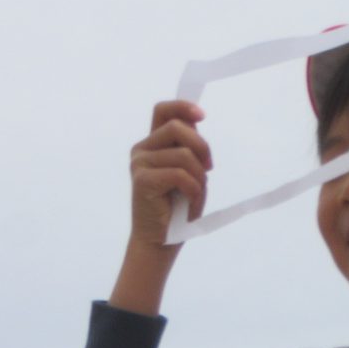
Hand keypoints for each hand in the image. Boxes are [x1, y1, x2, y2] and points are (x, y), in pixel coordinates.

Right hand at [112, 101, 212, 313]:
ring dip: (200, 176)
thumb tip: (196, 123)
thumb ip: (188, 149)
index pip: (163, 111)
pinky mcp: (143, 180)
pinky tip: (191, 201)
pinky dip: (194, 189)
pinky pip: (181, 174)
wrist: (161, 241)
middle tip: (209, 168)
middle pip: (177, 128)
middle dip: (201, 146)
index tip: (202, 115)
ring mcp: (139, 164)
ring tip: (196, 193)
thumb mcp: (188, 173)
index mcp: (152, 144)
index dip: (183, 107)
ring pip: (184, 155)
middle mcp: (142, 150)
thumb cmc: (177, 209)